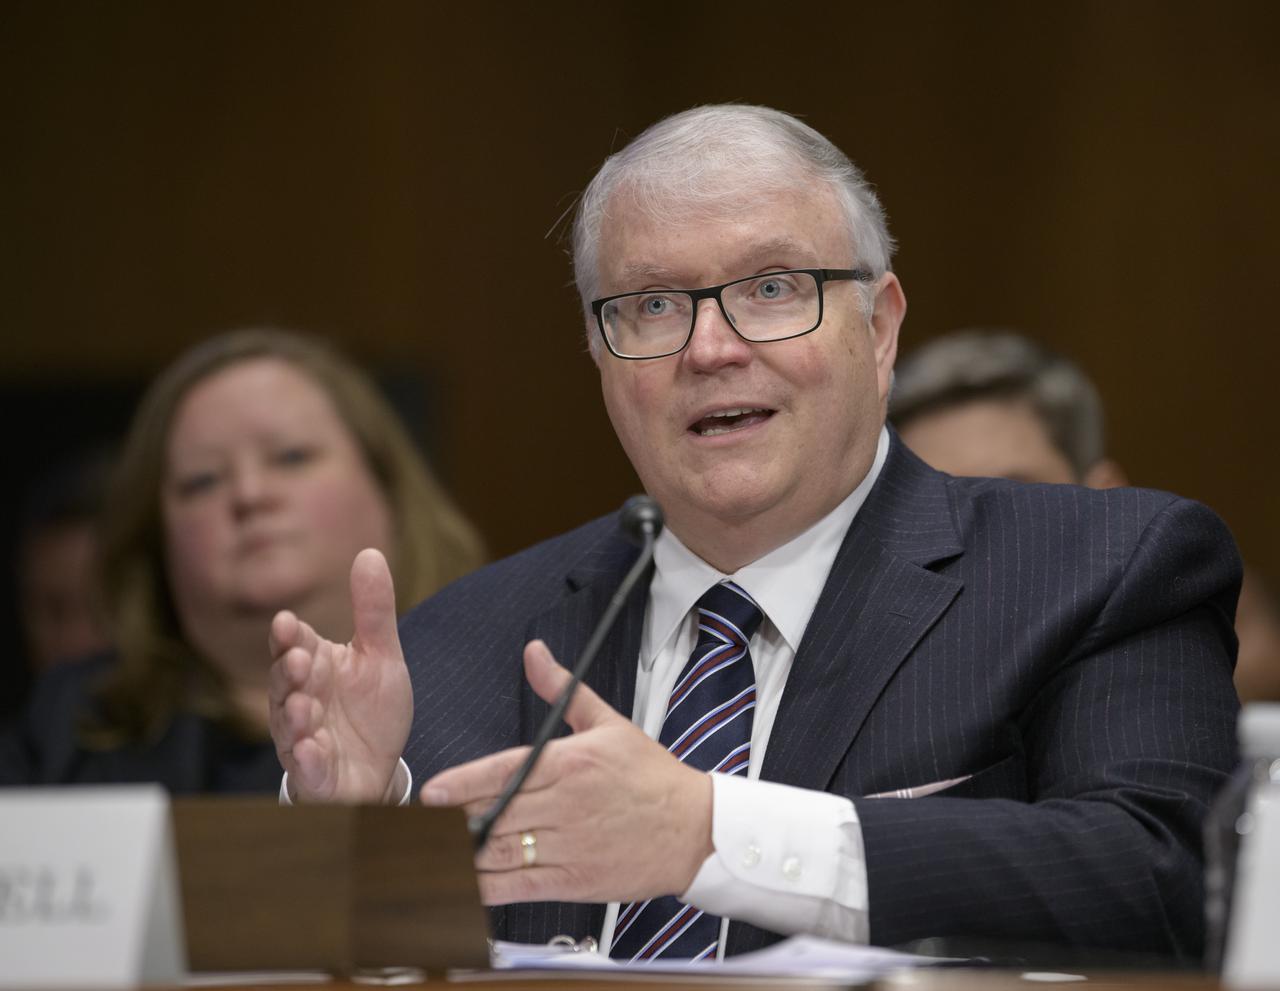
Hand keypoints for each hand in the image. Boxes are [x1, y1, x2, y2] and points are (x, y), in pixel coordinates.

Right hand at [268, 548, 411, 802]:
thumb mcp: (381, 655)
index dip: (288, 636)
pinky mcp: (316, 774)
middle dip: (288, 672)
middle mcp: (301, 700)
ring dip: (294, 715)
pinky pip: (307, 768)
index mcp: (314, 667)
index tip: (287, 622)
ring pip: (290, 726)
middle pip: (286, 683)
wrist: (380, 765)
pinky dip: (307, 759)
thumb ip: (374, 610)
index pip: (294, 645)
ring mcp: (304, 738)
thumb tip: (369, 552)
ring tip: (303, 705)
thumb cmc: (371, 708)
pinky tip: (311, 749)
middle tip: (297, 659)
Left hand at [421, 640, 713, 904]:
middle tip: (418, 826)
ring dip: (462, 855)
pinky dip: (487, 890)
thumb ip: (562, 690)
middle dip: (453, 821)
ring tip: (429, 854)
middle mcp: (566, 804)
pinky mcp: (575, 880)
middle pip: (496, 813)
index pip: (506, 770)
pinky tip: (462, 887)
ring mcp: (569, 844)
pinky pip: (520, 887)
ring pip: (501, 852)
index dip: (464, 783)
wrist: (695, 829)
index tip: (433, 792)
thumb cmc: (651, 776)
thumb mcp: (609, 723)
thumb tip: (534, 653)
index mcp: (571, 762)